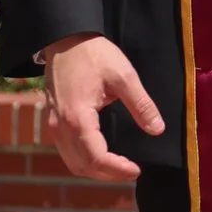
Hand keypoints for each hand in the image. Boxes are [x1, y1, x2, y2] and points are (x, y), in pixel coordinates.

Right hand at [38, 32, 162, 181]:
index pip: (95, 158)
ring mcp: (54, 124)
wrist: (65, 37)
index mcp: (77, 117)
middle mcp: (60, 126)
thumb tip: (157, 129)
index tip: (137, 169)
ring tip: (119, 166)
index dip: (117, 169)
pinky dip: (84, 159)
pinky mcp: (54, 120)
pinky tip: (102, 153)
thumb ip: (141, 104)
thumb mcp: (123, 75)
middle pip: (81, 166)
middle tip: (132, 170)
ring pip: (72, 161)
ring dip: (94, 169)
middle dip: (107, 174)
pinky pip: (67, 150)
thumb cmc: (93, 53)